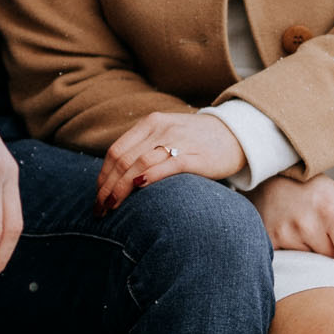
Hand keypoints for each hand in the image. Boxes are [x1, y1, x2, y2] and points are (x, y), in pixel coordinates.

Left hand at [96, 111, 244, 210]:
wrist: (236, 134)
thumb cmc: (196, 141)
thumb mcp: (166, 136)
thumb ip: (143, 150)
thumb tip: (116, 179)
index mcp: (150, 124)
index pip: (115, 151)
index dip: (103, 176)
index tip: (97, 197)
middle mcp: (161, 129)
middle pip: (123, 160)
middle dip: (107, 188)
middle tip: (100, 209)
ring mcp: (178, 142)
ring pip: (139, 164)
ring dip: (121, 188)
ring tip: (112, 207)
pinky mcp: (196, 157)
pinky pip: (168, 165)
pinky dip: (150, 176)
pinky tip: (138, 187)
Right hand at [249, 175, 333, 258]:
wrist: (271, 177)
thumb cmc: (313, 190)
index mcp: (332, 213)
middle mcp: (308, 225)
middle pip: (331, 262)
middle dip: (333, 256)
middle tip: (326, 240)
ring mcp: (286, 234)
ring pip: (310, 263)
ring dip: (312, 255)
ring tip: (306, 235)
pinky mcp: (270, 241)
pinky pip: (290, 263)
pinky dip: (293, 257)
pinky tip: (291, 240)